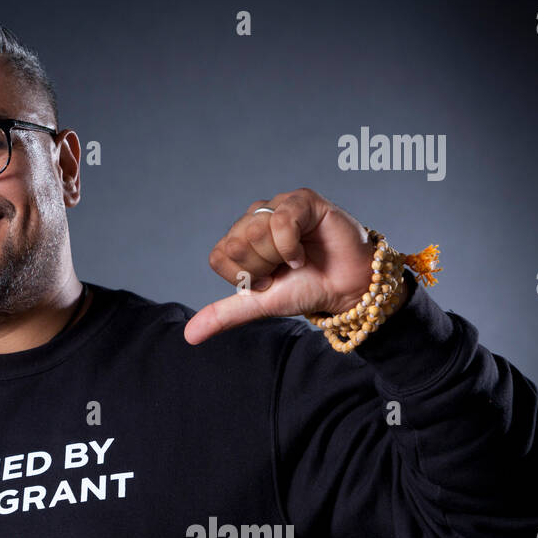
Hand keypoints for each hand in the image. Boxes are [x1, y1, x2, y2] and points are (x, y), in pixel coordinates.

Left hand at [184, 188, 402, 344]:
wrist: (348, 289)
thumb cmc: (307, 289)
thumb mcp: (260, 304)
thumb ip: (224, 314)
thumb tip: (189, 336)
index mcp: (240, 239)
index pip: (219, 257)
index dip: (244, 277)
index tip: (268, 281)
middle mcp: (255, 218)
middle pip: (235, 245)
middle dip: (261, 269)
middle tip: (284, 270)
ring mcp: (278, 207)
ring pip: (253, 233)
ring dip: (277, 257)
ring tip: (296, 260)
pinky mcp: (302, 200)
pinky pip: (280, 222)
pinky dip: (291, 246)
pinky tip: (303, 253)